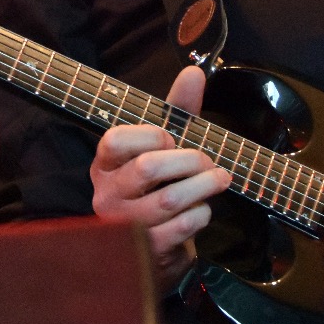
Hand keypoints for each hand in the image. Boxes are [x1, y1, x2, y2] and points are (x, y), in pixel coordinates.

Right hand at [90, 65, 230, 290]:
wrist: (152, 248)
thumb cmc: (157, 187)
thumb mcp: (164, 145)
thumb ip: (177, 109)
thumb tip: (194, 71)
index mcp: (103, 165)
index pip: (116, 140)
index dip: (152, 135)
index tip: (172, 140)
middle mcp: (105, 195)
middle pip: (148, 167)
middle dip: (190, 160)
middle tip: (209, 161)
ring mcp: (123, 227)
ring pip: (170, 199)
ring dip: (204, 186)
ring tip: (220, 179)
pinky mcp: (146, 252)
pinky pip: (182, 226)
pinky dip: (202, 213)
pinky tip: (203, 209)